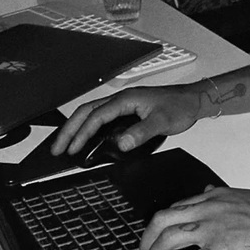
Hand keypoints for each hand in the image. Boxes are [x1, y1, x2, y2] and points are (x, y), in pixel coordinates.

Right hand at [49, 84, 205, 157]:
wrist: (193, 100)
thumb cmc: (180, 107)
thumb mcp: (161, 121)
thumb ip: (141, 132)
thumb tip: (121, 143)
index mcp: (125, 100)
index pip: (96, 116)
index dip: (82, 133)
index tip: (72, 149)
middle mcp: (121, 100)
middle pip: (86, 113)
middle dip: (69, 130)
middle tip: (56, 149)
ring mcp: (123, 105)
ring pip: (92, 114)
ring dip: (76, 128)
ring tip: (64, 146)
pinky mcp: (127, 111)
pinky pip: (101, 118)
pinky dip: (89, 128)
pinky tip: (86, 140)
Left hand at [137, 186, 249, 249]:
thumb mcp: (246, 197)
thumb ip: (223, 198)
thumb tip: (208, 192)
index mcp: (215, 197)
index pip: (177, 207)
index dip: (162, 225)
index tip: (158, 238)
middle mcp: (208, 209)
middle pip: (161, 219)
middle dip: (146, 240)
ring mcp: (212, 229)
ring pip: (166, 240)